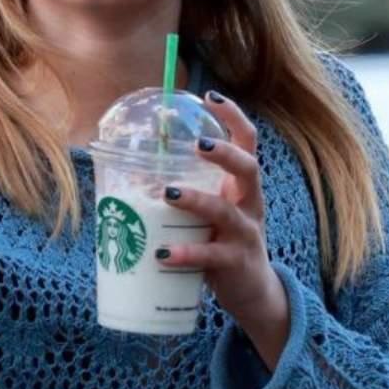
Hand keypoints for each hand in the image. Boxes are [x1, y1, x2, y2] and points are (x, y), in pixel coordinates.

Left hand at [158, 91, 290, 368]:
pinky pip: (210, 256)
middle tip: (198, 144)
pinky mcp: (234, 263)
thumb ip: (186, 190)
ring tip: (168, 193)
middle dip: (224, 153)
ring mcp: (245, 233)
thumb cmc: (223, 242)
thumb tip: (135, 170)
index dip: (232, 116)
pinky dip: (184, 253)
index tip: (210, 96)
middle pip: (248, 168)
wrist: (253, 292)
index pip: (247, 141)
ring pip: (224, 211)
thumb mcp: (212, 211)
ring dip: (196, 199)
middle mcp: (250, 203)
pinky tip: (161, 253)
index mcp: (242, 185)